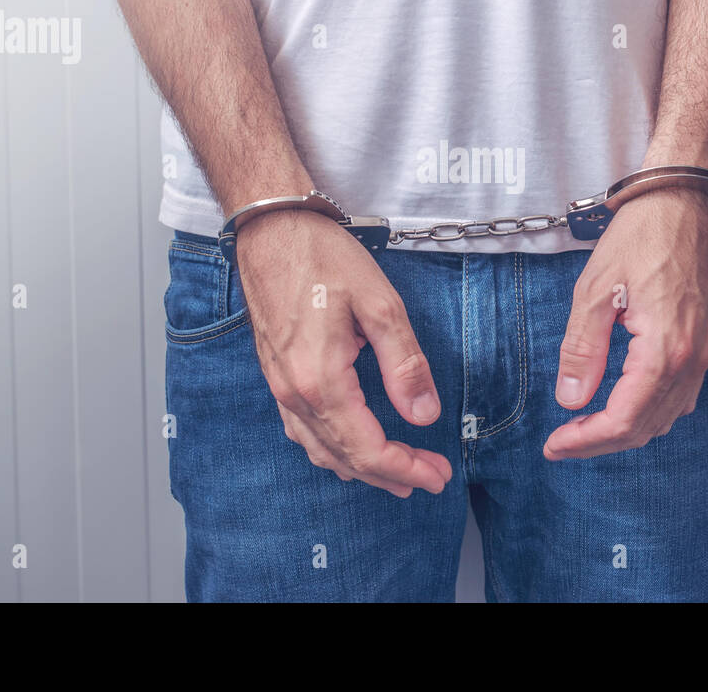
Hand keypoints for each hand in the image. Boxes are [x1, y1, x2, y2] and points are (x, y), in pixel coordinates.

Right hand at [236, 210, 452, 495]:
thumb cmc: (322, 257)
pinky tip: (348, 448)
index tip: (438, 474)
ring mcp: (280, 387)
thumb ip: (404, 363)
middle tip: (430, 477)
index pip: (368, 448)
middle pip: (345, 458)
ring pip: (320, 450)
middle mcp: (295, 393)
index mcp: (322, 380)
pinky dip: (331, 450)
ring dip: (360, 469)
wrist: (269, 229)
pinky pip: (302, 431)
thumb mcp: (380, 304)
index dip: (406, 468)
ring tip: (397, 474)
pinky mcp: (276, 375)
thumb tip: (424, 415)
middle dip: (391, 475)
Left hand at [544, 188, 707, 459]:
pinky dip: (648, 412)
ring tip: (585, 428)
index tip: (556, 445)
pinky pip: (678, 396)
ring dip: (624, 430)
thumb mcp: (595, 289)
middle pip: (644, 427)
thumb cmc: (646, 232)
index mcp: (664, 350)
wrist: (685, 201)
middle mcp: (690, 359)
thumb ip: (582, 349)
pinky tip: (621, 404)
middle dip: (600, 442)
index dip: (586, 441)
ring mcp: (700, 353)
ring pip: (664, 417)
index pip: (624, 420)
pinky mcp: (701, 343)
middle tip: (562, 443)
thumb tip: (571, 397)